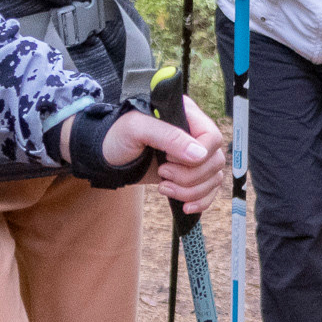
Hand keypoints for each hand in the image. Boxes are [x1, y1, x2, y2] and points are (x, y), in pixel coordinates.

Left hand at [99, 96, 228, 211]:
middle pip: (215, 161)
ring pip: (213, 178)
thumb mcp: (137, 129)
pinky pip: (210, 190)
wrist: (106, 156)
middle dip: (189, 177)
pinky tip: (185, 206)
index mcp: (187, 114)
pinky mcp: (190, 174)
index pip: (212, 137)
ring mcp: (194, 155)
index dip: (197, 154)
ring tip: (163, 188)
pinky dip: (201, 201)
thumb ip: (168, 137)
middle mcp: (196, 134)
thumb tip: (200, 155)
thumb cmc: (117, 135)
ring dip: (190, 190)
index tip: (168, 159)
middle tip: (162, 174)